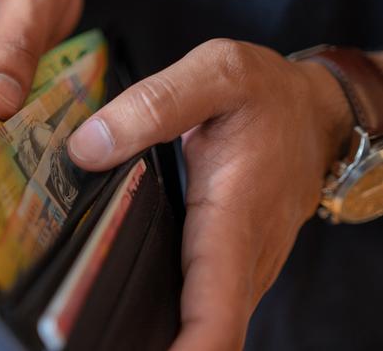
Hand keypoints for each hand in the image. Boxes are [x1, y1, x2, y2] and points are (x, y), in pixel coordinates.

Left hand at [68, 39, 352, 349]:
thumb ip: (151, 107)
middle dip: (152, 345)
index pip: (215, 314)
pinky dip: (173, 315)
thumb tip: (86, 149)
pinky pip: (205, 302)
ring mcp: (245, 265)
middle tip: (86, 341)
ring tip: (96, 330)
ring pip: (205, 321)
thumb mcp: (214, 75)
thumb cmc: (268, 95)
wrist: (313, 112)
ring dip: (159, 335)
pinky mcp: (236, 262)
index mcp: (233, 216)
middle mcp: (244, 255)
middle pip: (204, 332)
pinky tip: (128, 303)